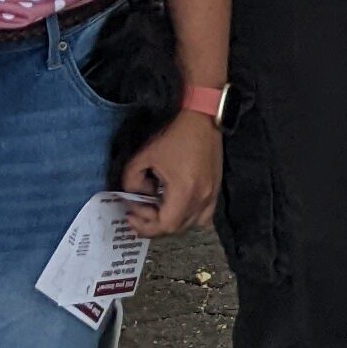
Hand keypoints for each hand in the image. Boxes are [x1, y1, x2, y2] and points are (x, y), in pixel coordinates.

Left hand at [115, 113, 220, 236]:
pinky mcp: (216, 190)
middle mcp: (201, 198)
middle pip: (177, 228)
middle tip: (139, 210)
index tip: (131, 213)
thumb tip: (134, 194)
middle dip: (154, 224)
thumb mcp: (144, 156)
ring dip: (171, 222)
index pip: (166, 225)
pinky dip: (188, 217)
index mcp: (184, 191)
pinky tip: (177, 207)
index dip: (145, 226)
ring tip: (157, 210)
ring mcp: (211, 195)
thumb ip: (131, 180)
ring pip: (191, 224)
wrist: (202, 119)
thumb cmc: (174, 136)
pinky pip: (204, 216)